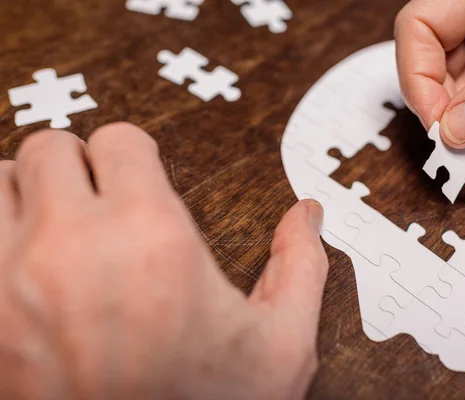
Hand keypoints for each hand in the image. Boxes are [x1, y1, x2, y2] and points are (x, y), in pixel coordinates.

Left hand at [0, 123, 328, 398]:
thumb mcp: (279, 350)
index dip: (133, 154)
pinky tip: (20, 267)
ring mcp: (6, 282)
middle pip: (48, 150)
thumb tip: (309, 215)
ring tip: (50, 227)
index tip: (138, 177)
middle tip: (95, 201)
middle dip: (77, 166)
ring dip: (20, 195)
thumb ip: (301, 269)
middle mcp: (69, 247)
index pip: (118, 140)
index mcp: (150, 239)